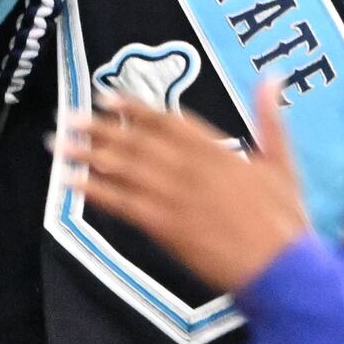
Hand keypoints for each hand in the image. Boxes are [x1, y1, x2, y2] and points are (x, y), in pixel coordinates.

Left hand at [67, 82, 309, 294]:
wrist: (280, 266)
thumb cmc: (284, 217)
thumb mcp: (282, 161)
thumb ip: (270, 117)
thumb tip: (272, 77)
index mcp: (216, 149)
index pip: (166, 120)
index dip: (133, 107)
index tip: (106, 96)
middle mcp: (189, 166)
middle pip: (136, 141)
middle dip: (100, 128)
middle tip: (69, 117)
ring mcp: (174, 196)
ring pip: (124, 168)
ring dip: (88, 154)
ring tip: (60, 144)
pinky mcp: (164, 226)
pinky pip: (121, 204)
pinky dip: (94, 191)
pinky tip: (71, 183)